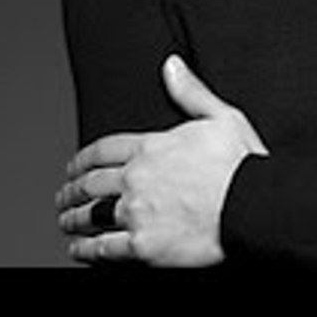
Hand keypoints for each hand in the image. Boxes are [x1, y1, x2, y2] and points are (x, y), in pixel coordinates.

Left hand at [56, 54, 268, 266]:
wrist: (252, 207)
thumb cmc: (243, 165)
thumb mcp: (221, 117)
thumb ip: (190, 92)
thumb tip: (171, 66)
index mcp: (152, 147)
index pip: (103, 150)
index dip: (83, 159)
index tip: (74, 165)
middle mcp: (137, 179)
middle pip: (91, 183)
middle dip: (73, 189)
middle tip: (64, 194)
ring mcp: (137, 213)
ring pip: (91, 214)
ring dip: (73, 218)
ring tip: (66, 220)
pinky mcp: (143, 246)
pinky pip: (103, 248)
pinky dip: (85, 249)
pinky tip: (78, 249)